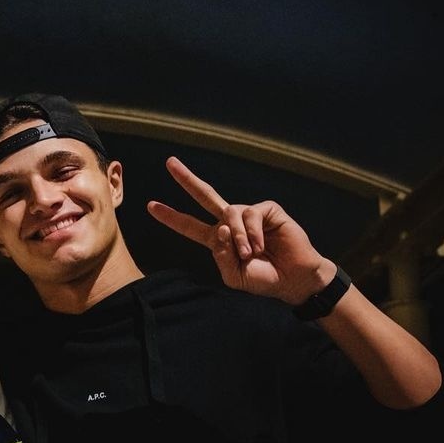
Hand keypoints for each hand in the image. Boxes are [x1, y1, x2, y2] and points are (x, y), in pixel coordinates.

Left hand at [146, 157, 335, 304]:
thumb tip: (220, 226)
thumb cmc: (263, 279)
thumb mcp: (234, 276)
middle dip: (186, 179)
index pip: (190, 226)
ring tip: (249, 254)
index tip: (151, 206)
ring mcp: (248, 214)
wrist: (292, 280)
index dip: (171, 217)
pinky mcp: (267, 210)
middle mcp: (231, 223)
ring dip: (238, 237)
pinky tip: (261, 246)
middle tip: (169, 162)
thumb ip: (220, 256)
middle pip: (204, 196)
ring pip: (229, 212)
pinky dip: (252, 232)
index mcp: (218, 240)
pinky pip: (250, 214)